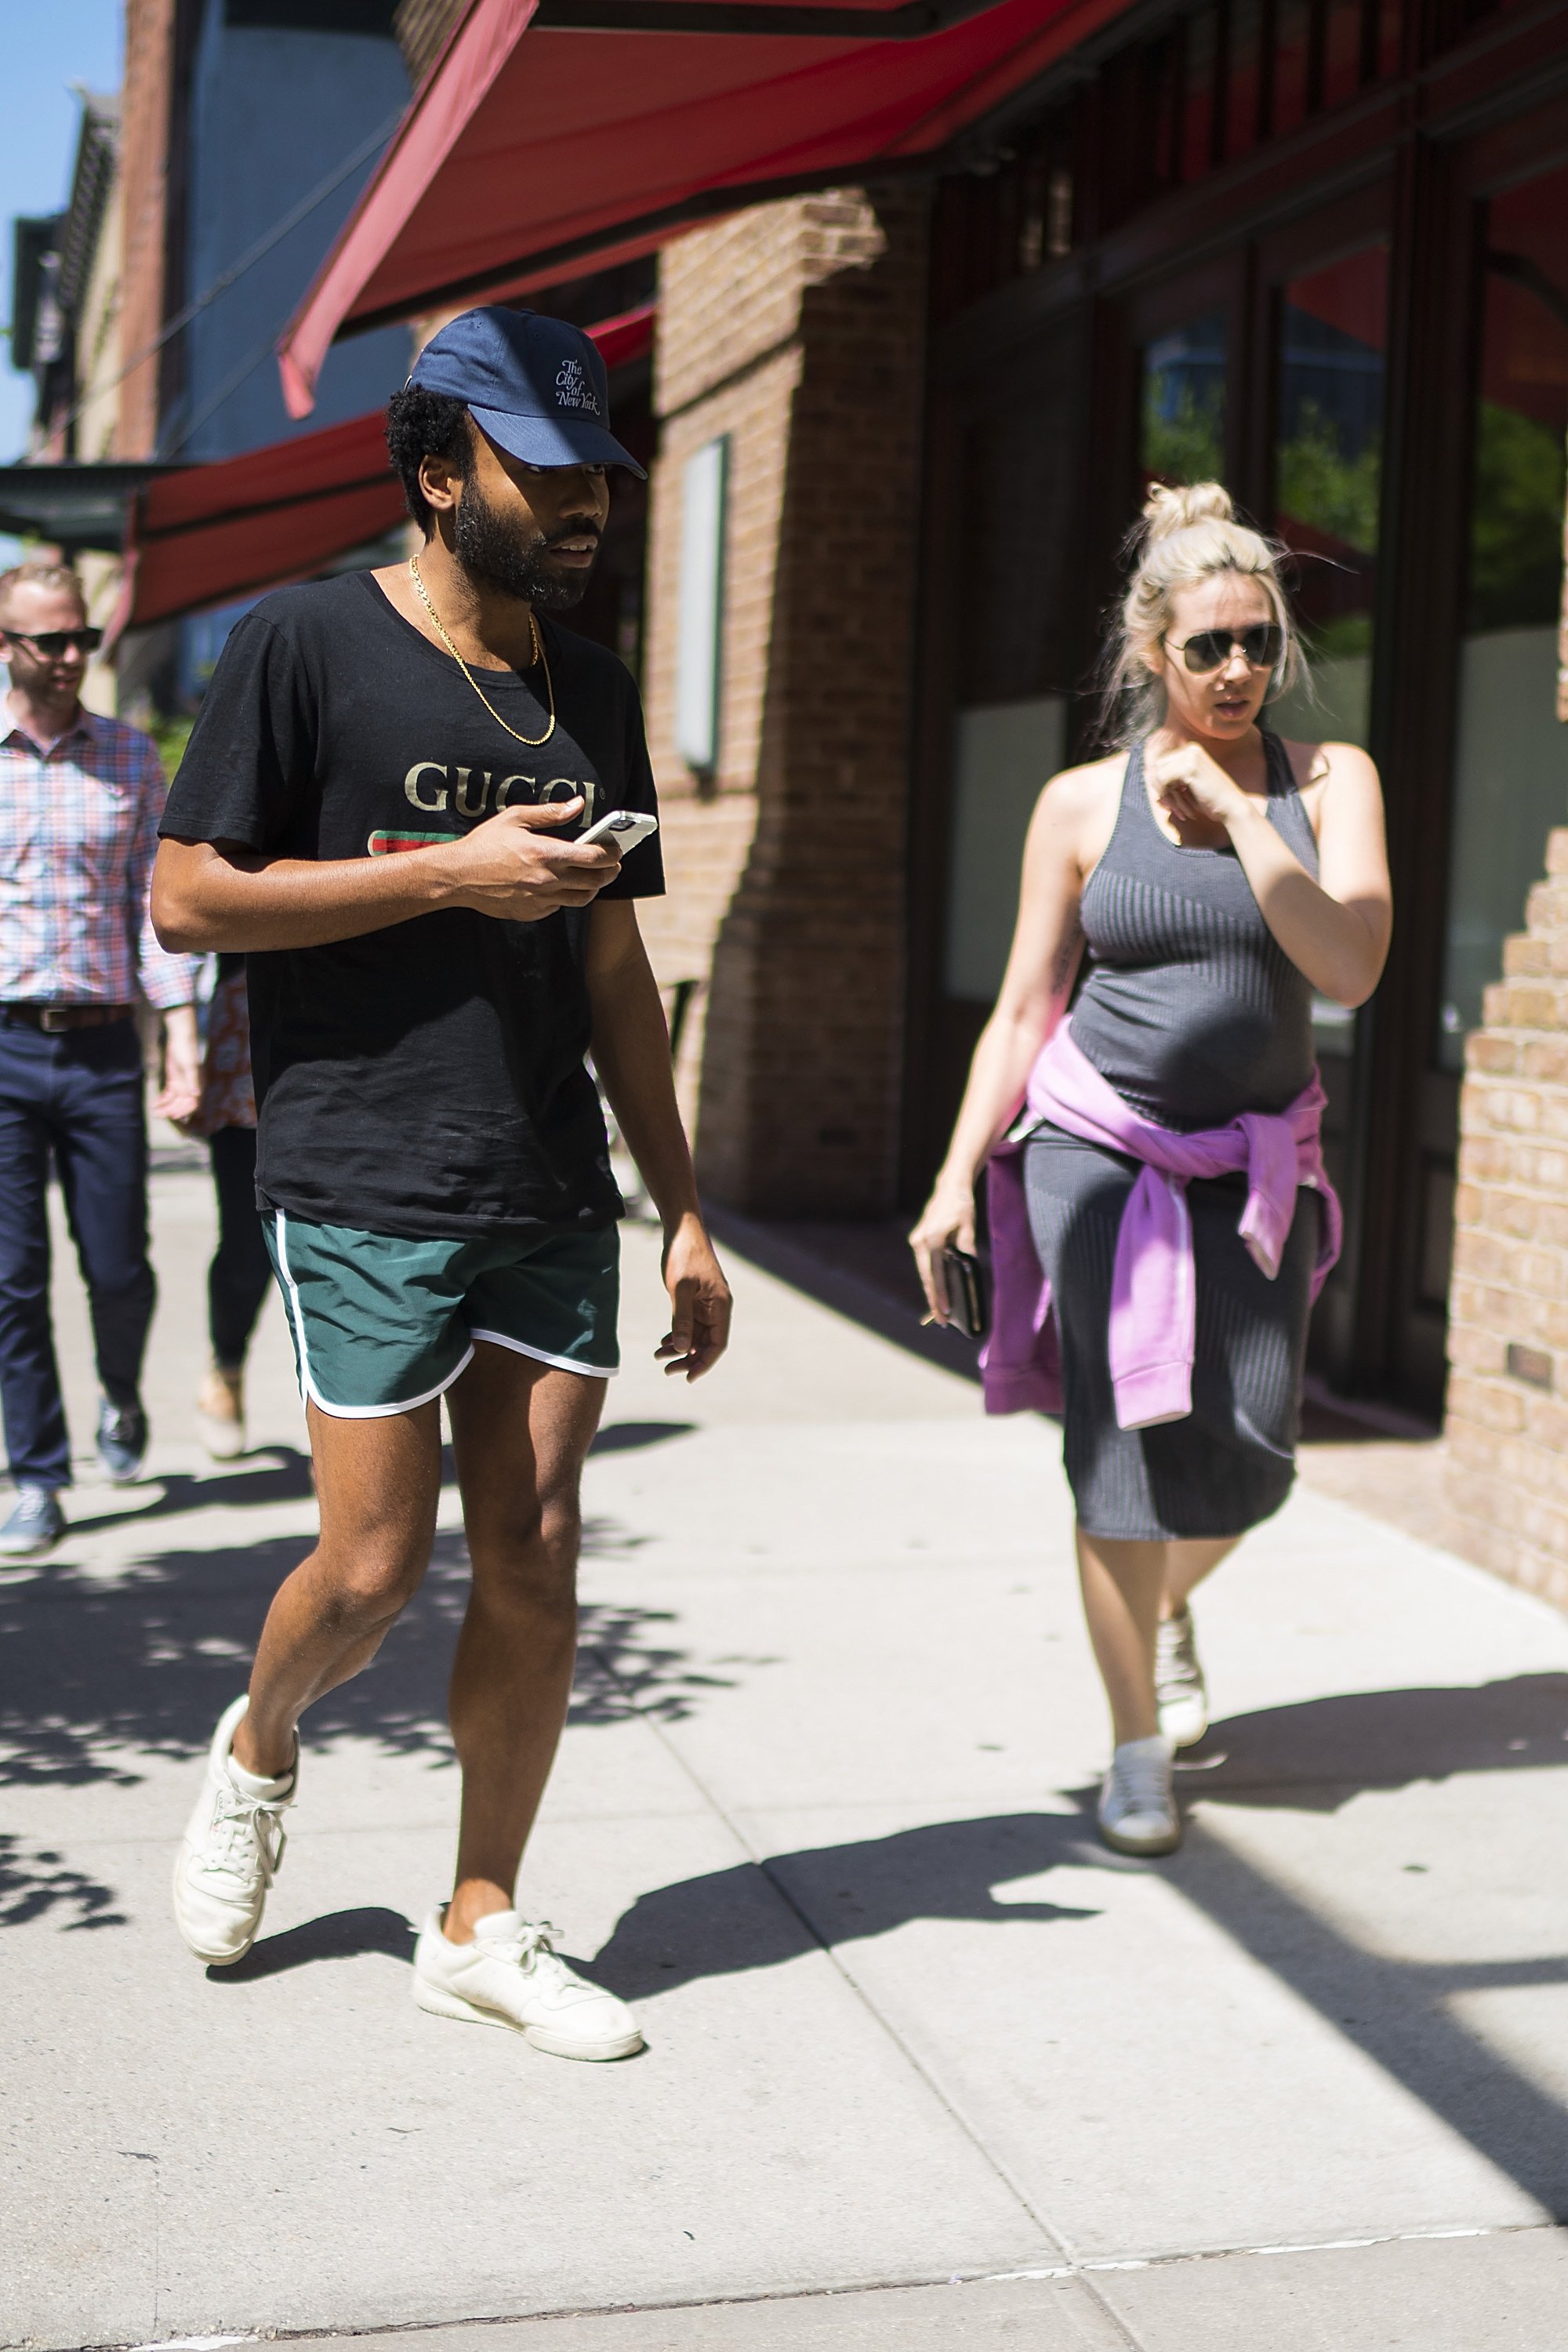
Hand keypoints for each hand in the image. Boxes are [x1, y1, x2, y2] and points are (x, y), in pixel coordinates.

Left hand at [154, 1003, 201, 1124]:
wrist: (180, 1037)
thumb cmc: (187, 1050)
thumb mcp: (190, 1066)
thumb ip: (193, 1080)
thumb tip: (196, 1094)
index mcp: (195, 1084)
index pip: (192, 1103)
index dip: (183, 1111)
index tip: (173, 1116)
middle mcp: (189, 1086)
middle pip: (180, 1103)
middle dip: (170, 1110)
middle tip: (158, 1114)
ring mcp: (181, 1083)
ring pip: (173, 1100)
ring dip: (164, 1106)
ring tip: (154, 1111)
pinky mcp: (173, 1078)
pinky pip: (168, 1093)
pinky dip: (162, 1099)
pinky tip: (155, 1102)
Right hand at [444, 797, 622, 921]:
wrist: (458, 877)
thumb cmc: (485, 844)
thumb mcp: (515, 818)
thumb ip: (550, 813)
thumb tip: (576, 804)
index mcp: (547, 854)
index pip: (596, 857)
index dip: (613, 853)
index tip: (617, 848)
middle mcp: (548, 880)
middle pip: (596, 881)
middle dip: (611, 871)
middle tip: (613, 864)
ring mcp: (541, 900)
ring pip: (582, 898)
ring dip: (593, 887)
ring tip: (591, 876)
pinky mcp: (532, 913)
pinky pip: (559, 907)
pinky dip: (566, 896)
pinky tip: (561, 885)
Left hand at [656, 1216, 731, 1380]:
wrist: (681, 1228)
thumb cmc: (684, 1254)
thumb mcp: (680, 1287)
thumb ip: (682, 1318)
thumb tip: (683, 1349)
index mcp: (721, 1305)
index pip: (718, 1344)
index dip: (704, 1363)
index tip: (687, 1377)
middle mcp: (717, 1307)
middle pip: (706, 1343)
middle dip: (688, 1358)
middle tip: (667, 1370)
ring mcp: (706, 1303)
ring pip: (696, 1335)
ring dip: (680, 1348)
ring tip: (658, 1356)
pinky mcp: (695, 1298)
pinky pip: (689, 1323)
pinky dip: (678, 1334)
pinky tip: (663, 1342)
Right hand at [908, 1178, 975, 1325]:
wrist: (950, 1187)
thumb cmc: (962, 1206)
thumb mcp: (969, 1228)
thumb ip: (967, 1249)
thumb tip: (969, 1271)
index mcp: (932, 1239)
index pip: (936, 1273)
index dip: (941, 1294)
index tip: (946, 1311)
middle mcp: (920, 1241)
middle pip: (927, 1277)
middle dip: (933, 1299)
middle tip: (941, 1321)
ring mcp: (917, 1241)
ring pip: (924, 1272)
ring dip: (931, 1291)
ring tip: (939, 1311)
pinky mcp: (918, 1240)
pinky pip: (924, 1265)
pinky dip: (931, 1279)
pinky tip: (937, 1292)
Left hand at [1146, 738, 1250, 838]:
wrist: (1232, 808)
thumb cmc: (1211, 800)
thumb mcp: (1187, 787)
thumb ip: (1169, 781)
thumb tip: (1146, 776)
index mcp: (1191, 751)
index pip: (1161, 765)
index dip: (1162, 786)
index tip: (1172, 804)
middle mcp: (1190, 749)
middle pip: (1157, 768)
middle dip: (1162, 791)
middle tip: (1174, 809)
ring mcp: (1190, 756)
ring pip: (1158, 775)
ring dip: (1166, 796)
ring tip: (1181, 810)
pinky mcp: (1189, 767)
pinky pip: (1163, 781)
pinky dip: (1169, 797)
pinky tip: (1184, 808)